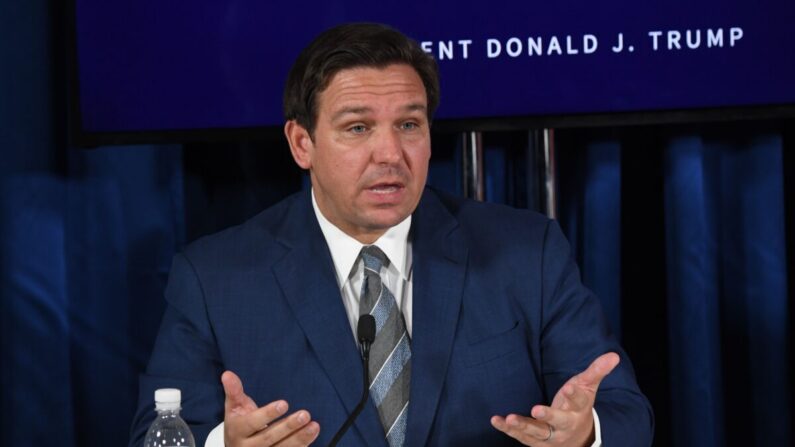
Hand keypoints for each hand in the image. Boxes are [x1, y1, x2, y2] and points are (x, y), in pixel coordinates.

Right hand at [222, 370, 319, 445]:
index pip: (253, 423)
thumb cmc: (239, 423)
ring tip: (313, 426)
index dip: (268, 414)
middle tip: (304, 415)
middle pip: (269, 438)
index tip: (284, 404)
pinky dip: (301, 445)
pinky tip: (311, 434)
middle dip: (288, 427)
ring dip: (299, 438)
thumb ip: (233, 391)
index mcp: (238, 431)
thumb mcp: (234, 407)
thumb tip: (227, 374)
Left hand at [490, 352, 619, 445]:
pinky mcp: (535, 441)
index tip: (569, 387)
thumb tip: (614, 355)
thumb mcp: (588, 388)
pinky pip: (521, 436)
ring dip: (522, 426)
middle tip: (536, 408)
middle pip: (558, 421)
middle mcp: (564, 424)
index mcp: (578, 410)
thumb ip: (597, 371)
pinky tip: (496, 420)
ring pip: (537, 432)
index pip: (579, 402)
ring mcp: (550, 435)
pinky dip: (507, 429)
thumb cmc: (578, 406)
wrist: (577, 439)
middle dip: (548, 416)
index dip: (574, 395)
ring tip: (510, 418)